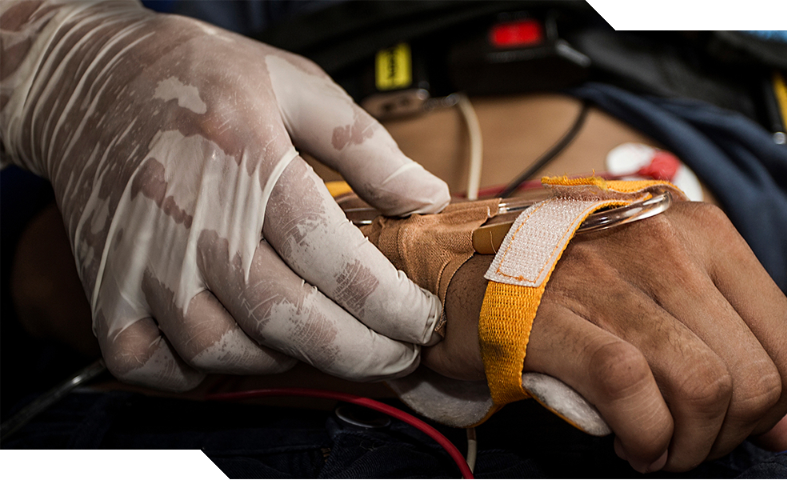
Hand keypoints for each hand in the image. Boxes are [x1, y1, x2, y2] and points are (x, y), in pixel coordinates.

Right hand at [0, 1, 448, 389]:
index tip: (421, 322)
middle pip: (281, 314)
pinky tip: (237, 350)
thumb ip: (365, 146)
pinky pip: (146, 361)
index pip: (328, 252)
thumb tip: (426, 198)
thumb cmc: (198, 78)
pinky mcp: (104, 283)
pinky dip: (196, 376)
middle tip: (396, 356)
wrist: (88, 78)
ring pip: (218, 348)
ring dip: (283, 361)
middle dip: (356, 351)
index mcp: (245, 155)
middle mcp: (188, 213)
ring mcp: (139, 255)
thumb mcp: (294, 83)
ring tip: (321, 343)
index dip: (387, 302)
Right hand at [424, 201, 786, 471]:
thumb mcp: (657, 289)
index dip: (779, 405)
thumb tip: (784, 425)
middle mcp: (662, 242)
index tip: (738, 425)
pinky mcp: (554, 313)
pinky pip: (632, 391)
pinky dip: (645, 436)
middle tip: (688, 444)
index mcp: (698, 229)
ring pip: (703, 385)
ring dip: (687, 445)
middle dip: (730, 434)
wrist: (458, 262)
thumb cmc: (561, 279)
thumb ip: (725, 345)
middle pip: (754, 375)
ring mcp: (606, 275)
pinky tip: (631, 445)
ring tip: (658, 449)